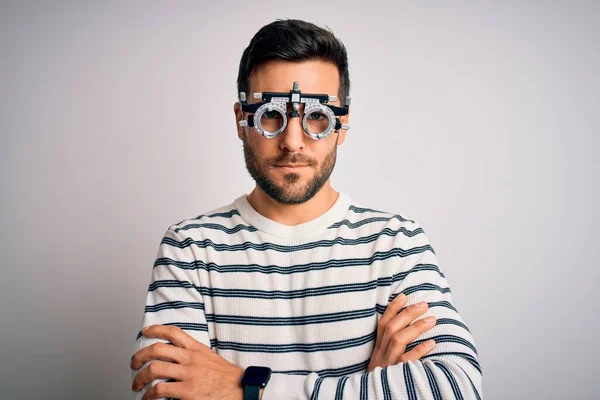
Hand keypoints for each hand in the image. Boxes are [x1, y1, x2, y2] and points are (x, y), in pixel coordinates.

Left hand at [130, 325, 244, 399]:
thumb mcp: (211, 358)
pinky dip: (149, 394)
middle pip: (157, 350)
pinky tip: (148, 398)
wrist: (241, 390)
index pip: (173, 332)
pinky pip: (160, 389)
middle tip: (134, 364)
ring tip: (136, 384)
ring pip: (154, 369)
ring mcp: (188, 375)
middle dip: (139, 356)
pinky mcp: (187, 392)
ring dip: (140, 377)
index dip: (156, 329)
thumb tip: (178, 356)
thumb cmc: (227, 377)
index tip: (145, 331)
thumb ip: (195, 354)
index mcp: (197, 349)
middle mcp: (191, 359)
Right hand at [368, 293, 436, 370]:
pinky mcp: (396, 374)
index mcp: (378, 348)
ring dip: (415, 327)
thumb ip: (391, 347)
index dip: (392, 308)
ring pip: (398, 340)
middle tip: (424, 305)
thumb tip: (408, 328)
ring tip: (432, 320)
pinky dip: (419, 349)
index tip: (404, 295)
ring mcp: (387, 364)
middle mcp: (380, 354)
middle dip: (407, 314)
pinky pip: (407, 359)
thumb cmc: (385, 378)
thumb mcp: (383, 361)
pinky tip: (431, 343)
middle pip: (391, 328)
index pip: (383, 324)